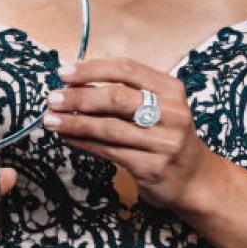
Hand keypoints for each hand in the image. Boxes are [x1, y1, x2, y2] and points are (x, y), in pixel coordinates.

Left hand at [43, 58, 218, 212]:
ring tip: (51, 120)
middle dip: (78, 97)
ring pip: (109, 128)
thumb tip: (76, 81)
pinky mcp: (152, 167)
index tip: (64, 72)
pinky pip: (109, 152)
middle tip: (53, 99)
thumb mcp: (159, 106)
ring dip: (74, 123)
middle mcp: (172, 113)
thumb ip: (125, 92)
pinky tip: (67, 137)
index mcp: (171, 89)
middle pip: (116, 98)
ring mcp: (164, 142)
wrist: (195, 178)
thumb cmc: (168, 136)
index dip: (92, 69)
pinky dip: (83, 143)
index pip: (126, 69)